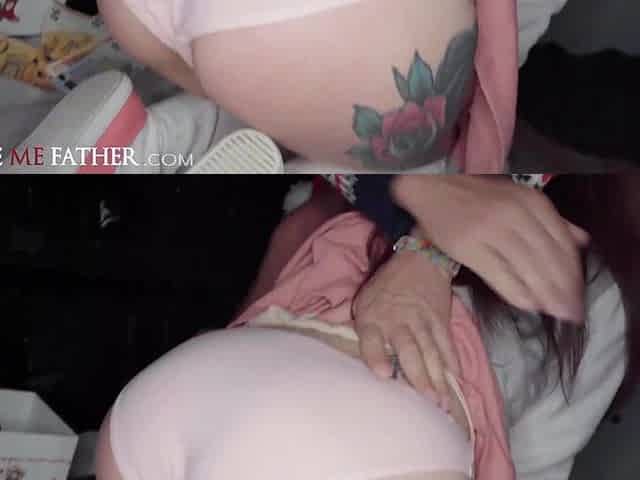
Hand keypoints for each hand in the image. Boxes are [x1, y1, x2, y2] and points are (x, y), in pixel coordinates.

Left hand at [353, 247, 459, 399]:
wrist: (420, 260)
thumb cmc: (386, 285)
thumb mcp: (363, 299)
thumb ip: (353, 322)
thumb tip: (330, 337)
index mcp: (373, 318)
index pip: (372, 339)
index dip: (377, 357)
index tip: (384, 375)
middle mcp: (398, 322)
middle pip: (409, 350)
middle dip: (418, 376)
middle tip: (425, 401)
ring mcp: (422, 322)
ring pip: (431, 352)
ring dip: (438, 378)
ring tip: (442, 402)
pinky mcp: (441, 322)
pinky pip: (447, 345)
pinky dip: (453, 364)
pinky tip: (456, 382)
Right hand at [392, 175, 589, 322]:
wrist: (434, 187)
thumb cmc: (477, 195)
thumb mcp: (520, 198)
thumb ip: (551, 219)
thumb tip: (581, 241)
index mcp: (532, 202)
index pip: (563, 243)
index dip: (573, 273)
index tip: (578, 295)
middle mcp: (515, 215)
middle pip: (548, 259)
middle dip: (563, 290)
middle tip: (571, 313)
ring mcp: (491, 231)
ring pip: (528, 269)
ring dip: (545, 295)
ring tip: (554, 313)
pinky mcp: (468, 247)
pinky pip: (500, 276)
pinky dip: (517, 293)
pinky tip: (528, 305)